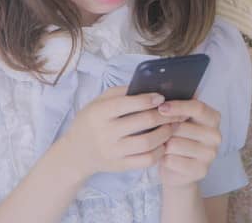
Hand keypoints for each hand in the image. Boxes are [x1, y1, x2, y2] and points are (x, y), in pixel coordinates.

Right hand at [61, 86, 185, 179]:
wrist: (75, 153)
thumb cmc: (91, 121)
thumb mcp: (98, 102)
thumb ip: (121, 93)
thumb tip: (149, 86)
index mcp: (100, 113)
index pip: (127, 104)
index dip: (148, 99)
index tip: (162, 98)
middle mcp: (106, 133)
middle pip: (143, 122)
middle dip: (164, 115)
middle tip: (176, 111)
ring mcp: (113, 152)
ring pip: (148, 142)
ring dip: (165, 133)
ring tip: (173, 126)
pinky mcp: (120, 166)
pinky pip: (146, 160)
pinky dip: (159, 151)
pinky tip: (164, 143)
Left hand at [156, 94, 221, 188]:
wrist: (178, 170)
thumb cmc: (177, 138)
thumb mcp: (180, 120)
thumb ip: (178, 108)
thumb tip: (163, 95)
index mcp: (213, 118)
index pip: (197, 108)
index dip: (178, 107)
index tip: (161, 108)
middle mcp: (216, 136)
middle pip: (182, 127)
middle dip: (165, 129)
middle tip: (158, 132)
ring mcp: (210, 154)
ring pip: (174, 144)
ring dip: (162, 145)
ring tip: (162, 146)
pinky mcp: (200, 170)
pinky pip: (172, 160)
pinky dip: (163, 159)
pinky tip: (166, 158)